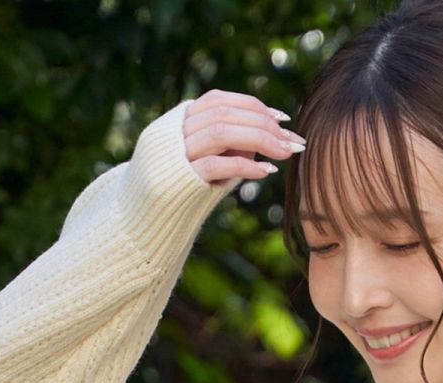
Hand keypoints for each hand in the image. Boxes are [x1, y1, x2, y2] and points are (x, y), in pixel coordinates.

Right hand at [181, 89, 305, 186]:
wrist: (150, 220)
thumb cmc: (184, 191)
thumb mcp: (209, 161)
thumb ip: (230, 145)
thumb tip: (270, 134)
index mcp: (181, 120)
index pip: (220, 101)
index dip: (252, 106)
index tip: (282, 119)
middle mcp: (176, 130)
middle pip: (225, 113)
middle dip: (263, 123)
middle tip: (292, 139)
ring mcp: (177, 153)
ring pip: (221, 132)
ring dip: (259, 139)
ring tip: (285, 152)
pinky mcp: (181, 178)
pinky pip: (215, 165)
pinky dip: (244, 165)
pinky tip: (267, 171)